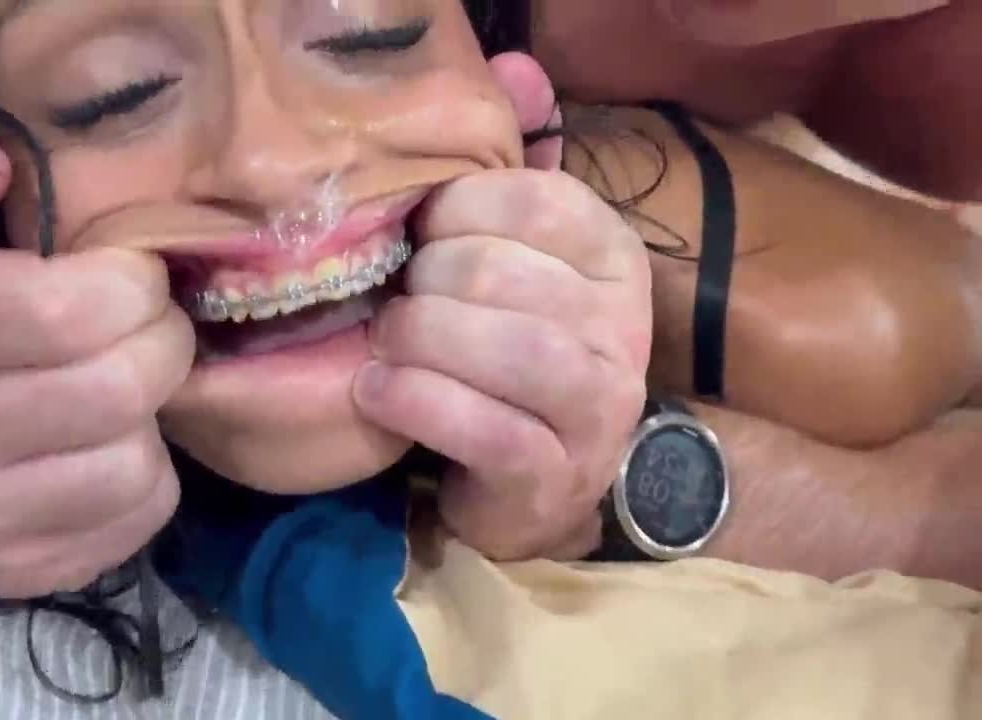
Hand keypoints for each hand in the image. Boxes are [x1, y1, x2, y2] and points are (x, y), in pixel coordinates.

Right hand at [0, 109, 193, 597]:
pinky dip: (145, 483)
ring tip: (123, 391)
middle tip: (146, 331)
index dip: (131, 288)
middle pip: (113, 390)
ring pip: (129, 467)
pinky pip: (135, 523)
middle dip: (158, 347)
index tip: (131, 278)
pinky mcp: (6, 570)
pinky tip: (108, 449)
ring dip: (149, 419)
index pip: (65, 312)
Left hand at [353, 54, 651, 560]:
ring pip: (502, 348)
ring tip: (385, 346)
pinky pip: (480, 426)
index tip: (421, 240)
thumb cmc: (510, 357)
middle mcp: (622, 327)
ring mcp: (598, 406)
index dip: (455, 214)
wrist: (536, 482)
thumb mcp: (518, 259)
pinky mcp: (554, 475)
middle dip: (424, 286)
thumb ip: (510, 170)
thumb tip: (515, 69)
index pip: (535, 200)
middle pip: (499, 274)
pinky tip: (376, 391)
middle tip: (399, 304)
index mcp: (612, 256)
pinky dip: (413, 401)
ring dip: (418, 341)